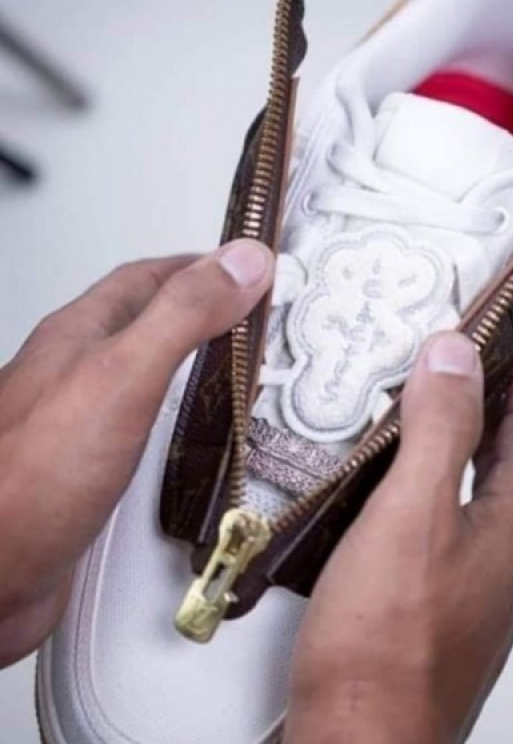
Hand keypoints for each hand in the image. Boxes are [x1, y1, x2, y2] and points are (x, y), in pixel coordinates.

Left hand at [0, 240, 272, 666]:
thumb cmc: (31, 480)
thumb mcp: (122, 376)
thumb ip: (183, 317)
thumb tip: (242, 263)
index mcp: (79, 336)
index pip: (147, 278)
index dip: (200, 264)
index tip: (249, 263)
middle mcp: (76, 375)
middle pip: (145, 323)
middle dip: (200, 311)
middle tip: (252, 313)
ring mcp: (79, 425)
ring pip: (144, 378)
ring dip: (191, 366)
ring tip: (235, 368)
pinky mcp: (88, 475)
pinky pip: (143, 431)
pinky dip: (179, 424)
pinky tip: (193, 441)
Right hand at [270, 332, 512, 743]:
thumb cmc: (387, 638)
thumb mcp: (413, 512)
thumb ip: (441, 429)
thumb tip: (459, 354)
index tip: (509, 322)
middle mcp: (511, 554)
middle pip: (511, 457)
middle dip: (489, 400)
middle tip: (451, 354)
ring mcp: (480, 586)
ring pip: (475, 493)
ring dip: (456, 445)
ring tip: (413, 406)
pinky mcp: (444, 610)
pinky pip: (447, 527)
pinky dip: (429, 488)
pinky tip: (386, 487)